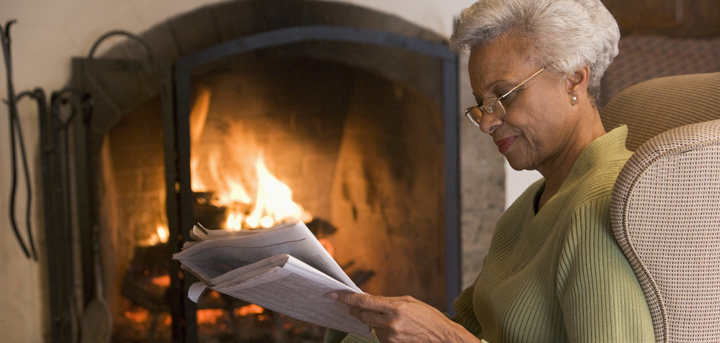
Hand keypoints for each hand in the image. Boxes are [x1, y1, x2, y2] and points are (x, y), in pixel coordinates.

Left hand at [329, 292, 479, 342]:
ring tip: (382, 317)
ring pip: (369, 327)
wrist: (442, 337)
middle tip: (349, 306)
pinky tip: (389, 326)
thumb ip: (387, 300)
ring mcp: (391, 336)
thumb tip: (369, 300)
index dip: (346, 298)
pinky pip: (378, 336)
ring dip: (370, 321)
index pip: (364, 302)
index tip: (334, 294)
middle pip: (362, 315)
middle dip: (354, 310)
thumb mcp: (409, 301)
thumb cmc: (428, 316)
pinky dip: (379, 330)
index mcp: (395, 307)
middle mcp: (391, 323)